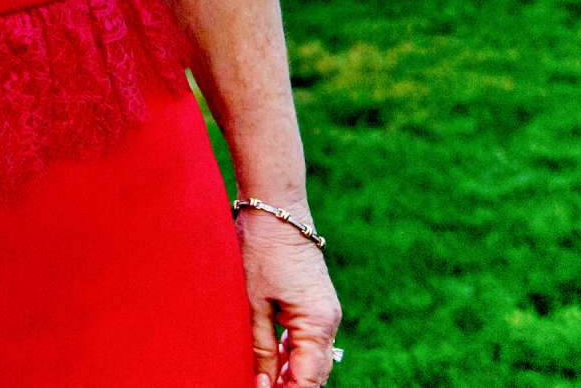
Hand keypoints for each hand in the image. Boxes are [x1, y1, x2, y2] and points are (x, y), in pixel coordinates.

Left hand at [240, 209, 341, 387]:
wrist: (274, 210)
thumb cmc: (261, 251)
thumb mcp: (253, 302)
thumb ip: (261, 346)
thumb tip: (262, 382)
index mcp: (317, 323)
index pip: (308, 378)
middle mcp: (327, 320)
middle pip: (313, 371)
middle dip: (287, 385)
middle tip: (257, 387)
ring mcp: (323, 311)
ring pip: (309, 357)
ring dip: (287, 372)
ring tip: (259, 380)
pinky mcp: (313, 303)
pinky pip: (306, 339)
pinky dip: (289, 353)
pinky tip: (269, 362)